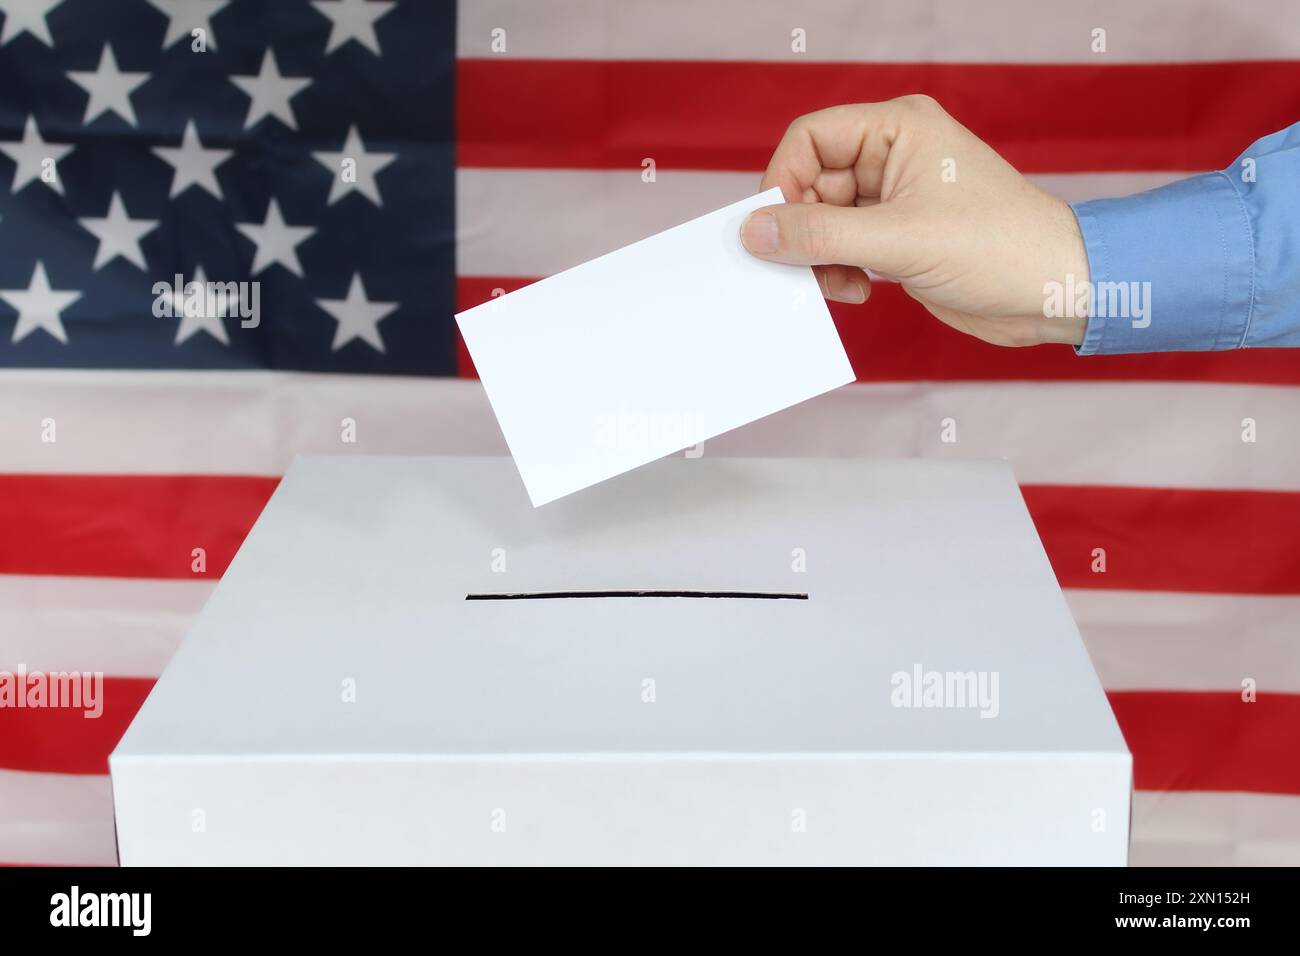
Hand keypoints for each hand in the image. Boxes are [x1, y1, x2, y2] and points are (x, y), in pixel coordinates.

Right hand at [741, 96, 1089, 346]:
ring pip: (823, 221)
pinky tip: (858, 292)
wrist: (1056, 291)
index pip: (810, 138)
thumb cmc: (1000, 248)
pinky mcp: (898, 237)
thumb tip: (754, 232)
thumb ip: (820, 235)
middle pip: (810, 183)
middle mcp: (893, 155)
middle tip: (805, 269)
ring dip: (820, 258)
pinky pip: (842, 247)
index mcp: (898, 129)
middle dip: (803, 230)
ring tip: (841, 286)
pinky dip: (837, 271)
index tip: (773, 230)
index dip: (783, 181)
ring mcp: (894, 198)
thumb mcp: (898, 241)